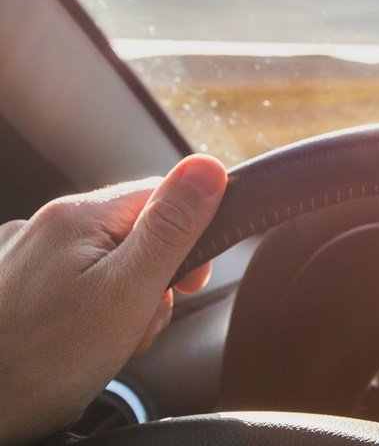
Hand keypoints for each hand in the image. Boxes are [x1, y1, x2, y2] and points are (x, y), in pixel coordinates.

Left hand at [0, 155, 226, 445]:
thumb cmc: (43, 364)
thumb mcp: (128, 293)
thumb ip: (171, 228)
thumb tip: (207, 167)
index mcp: (76, 216)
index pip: (161, 196)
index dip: (189, 238)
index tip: (190, 284)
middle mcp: (42, 227)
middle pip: (132, 235)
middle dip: (150, 283)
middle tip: (136, 327)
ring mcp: (18, 259)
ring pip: (102, 266)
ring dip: (119, 305)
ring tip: (103, 346)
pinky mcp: (8, 290)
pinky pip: (69, 287)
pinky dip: (84, 315)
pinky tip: (75, 345)